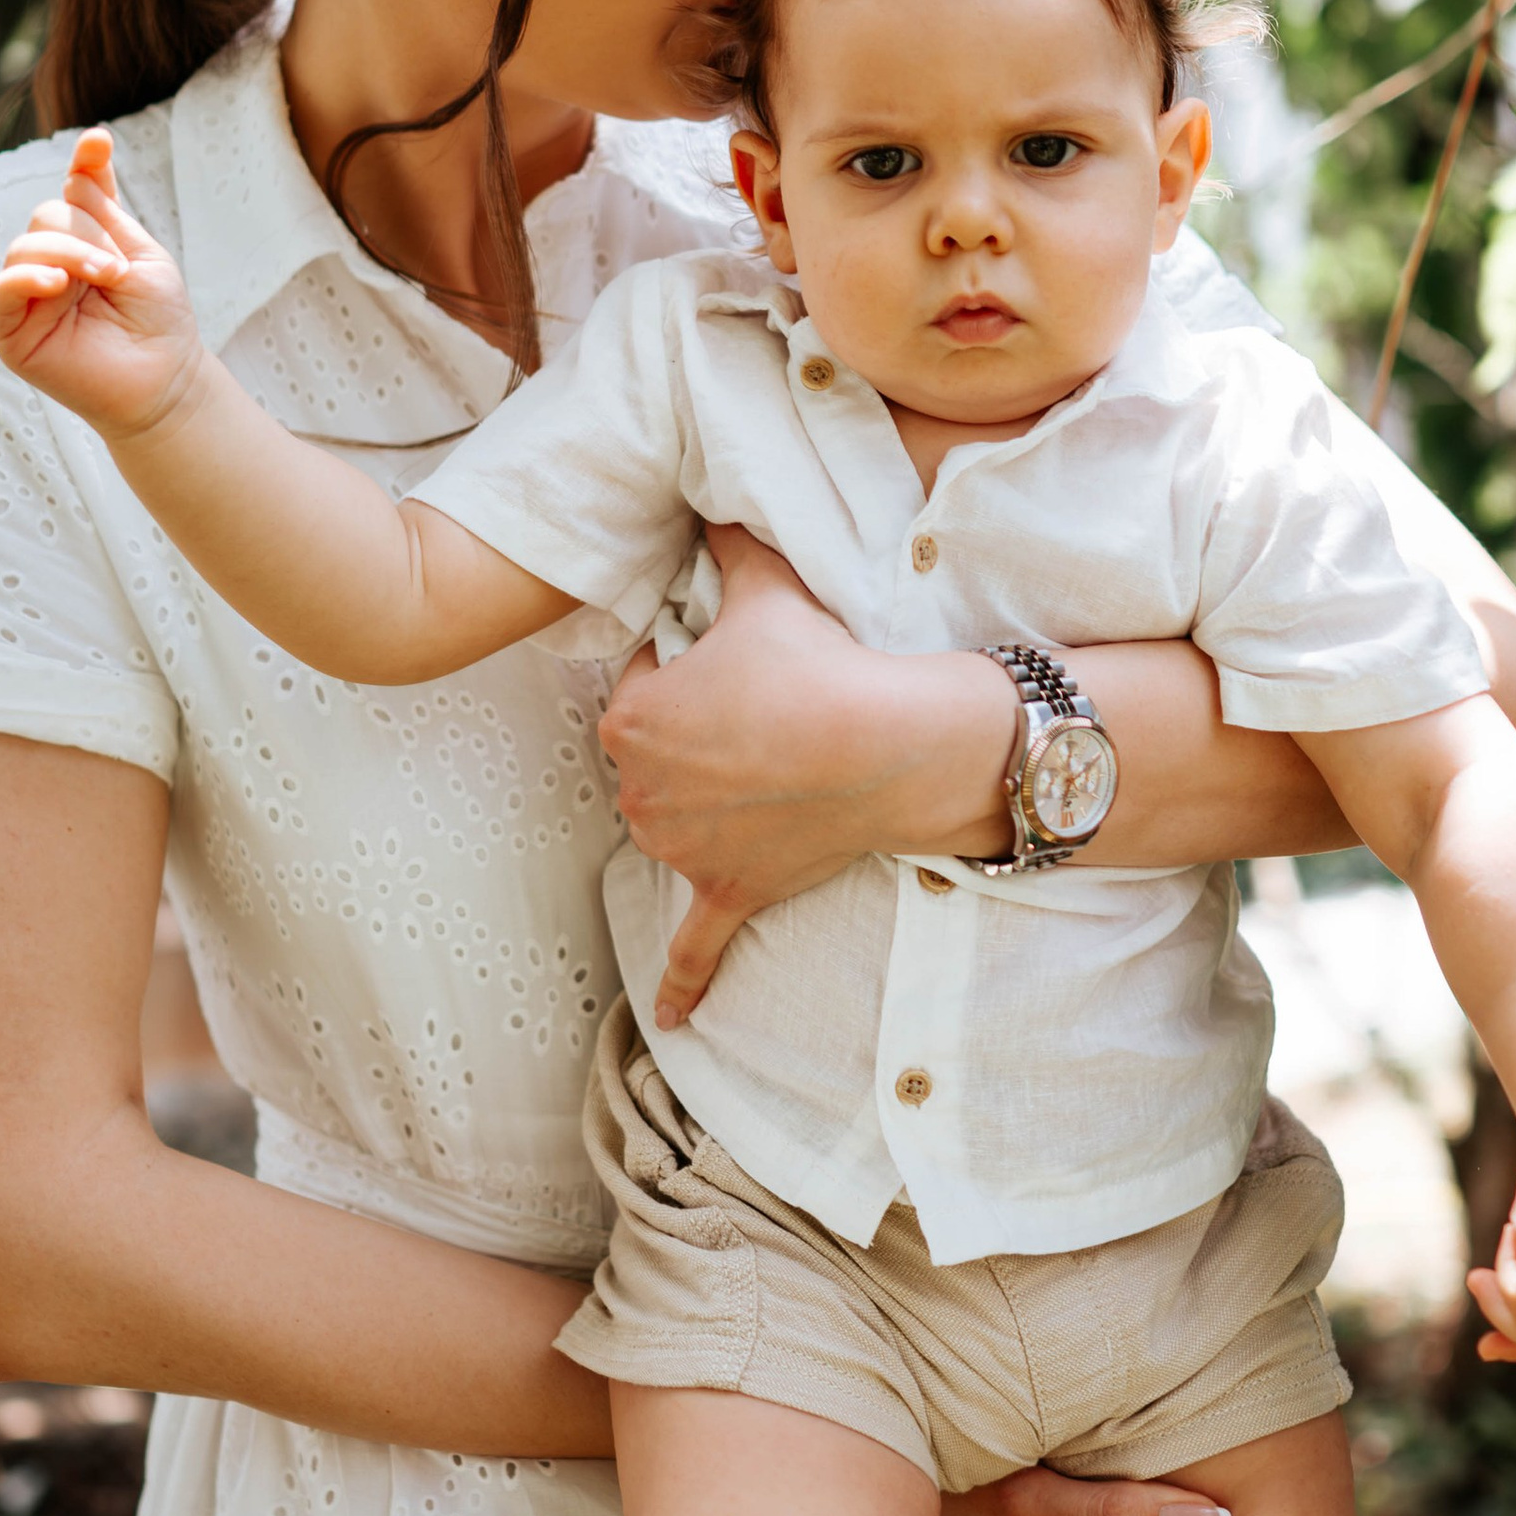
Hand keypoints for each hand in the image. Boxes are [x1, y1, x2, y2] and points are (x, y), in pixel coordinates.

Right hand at [0, 130, 202, 441]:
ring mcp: (28, 296)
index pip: (75, 193)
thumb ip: (106, 211)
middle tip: (118, 269)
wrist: (165, 380)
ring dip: (70, 253)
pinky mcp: (12, 331)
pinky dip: (26, 277)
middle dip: (87, 231)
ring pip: (27, 245)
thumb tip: (83, 160)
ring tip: (106, 278)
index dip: (84, 164)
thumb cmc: (158, 321)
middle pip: (48, 214)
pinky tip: (57, 284)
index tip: (99, 142)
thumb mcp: (141, 254)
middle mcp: (50, 263)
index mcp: (83, 241)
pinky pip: (2, 290)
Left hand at [602, 524, 1016, 1023]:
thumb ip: (726, 542)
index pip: (642, 686)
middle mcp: (638, 791)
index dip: (692, 670)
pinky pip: (698, 945)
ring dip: (711, 808)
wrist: (886, 745)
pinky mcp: (730, 891)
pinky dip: (687, 979)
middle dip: (699, 741)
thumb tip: (709, 498)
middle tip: (764, 714)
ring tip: (772, 773)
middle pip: (657, 759)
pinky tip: (678, 1017)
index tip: (738, 663)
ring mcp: (682, 849)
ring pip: (678, 825)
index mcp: (629, 718)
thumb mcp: (762, 585)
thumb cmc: (819, 663)